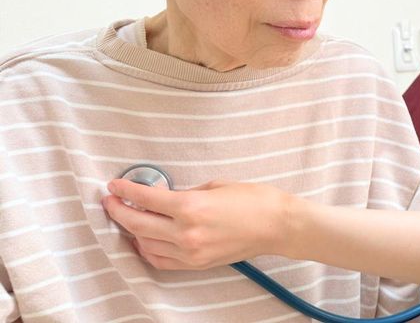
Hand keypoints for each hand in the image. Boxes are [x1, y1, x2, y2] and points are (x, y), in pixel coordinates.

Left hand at [103, 179, 292, 269]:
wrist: (278, 225)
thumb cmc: (254, 199)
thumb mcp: (216, 185)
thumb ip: (186, 192)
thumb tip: (164, 196)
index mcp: (191, 207)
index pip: (146, 199)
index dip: (125, 191)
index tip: (113, 186)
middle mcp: (186, 232)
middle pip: (138, 224)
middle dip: (119, 211)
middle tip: (111, 201)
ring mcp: (190, 252)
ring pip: (146, 245)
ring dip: (132, 231)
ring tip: (128, 218)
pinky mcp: (197, 264)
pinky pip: (161, 260)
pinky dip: (148, 250)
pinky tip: (146, 239)